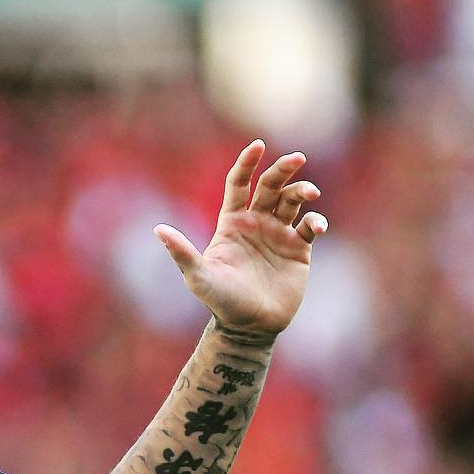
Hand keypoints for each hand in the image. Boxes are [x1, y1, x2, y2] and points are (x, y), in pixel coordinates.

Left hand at [155, 140, 327, 342]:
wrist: (248, 327)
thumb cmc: (220, 301)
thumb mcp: (198, 276)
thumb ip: (181, 252)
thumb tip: (158, 229)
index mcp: (231, 222)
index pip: (239, 184)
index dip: (247, 163)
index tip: (258, 145)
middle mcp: (256, 222)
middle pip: (270, 185)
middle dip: (283, 169)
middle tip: (296, 158)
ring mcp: (278, 234)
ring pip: (292, 201)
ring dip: (302, 191)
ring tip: (309, 193)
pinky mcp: (299, 249)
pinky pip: (309, 226)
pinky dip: (316, 221)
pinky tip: (314, 227)